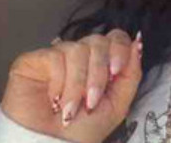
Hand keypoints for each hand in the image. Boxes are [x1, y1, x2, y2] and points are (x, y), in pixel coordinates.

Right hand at [0, 29, 142, 142]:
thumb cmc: (81, 131)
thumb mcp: (117, 104)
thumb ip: (131, 73)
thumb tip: (136, 42)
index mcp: (100, 62)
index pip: (115, 37)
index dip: (118, 50)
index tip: (116, 72)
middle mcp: (80, 55)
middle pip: (98, 41)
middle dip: (98, 74)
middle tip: (91, 101)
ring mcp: (57, 55)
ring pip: (77, 49)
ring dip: (78, 84)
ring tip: (70, 109)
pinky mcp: (33, 60)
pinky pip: (55, 57)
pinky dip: (58, 82)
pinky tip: (54, 100)